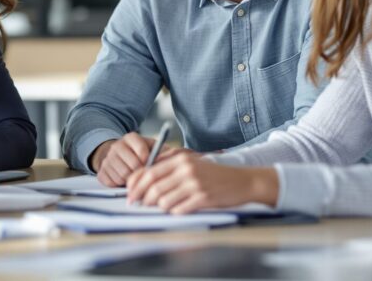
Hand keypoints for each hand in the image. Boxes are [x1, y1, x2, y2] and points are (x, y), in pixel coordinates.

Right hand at [90, 132, 184, 186]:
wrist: (115, 155)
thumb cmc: (139, 154)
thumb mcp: (152, 148)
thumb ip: (166, 151)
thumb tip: (186, 155)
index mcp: (131, 138)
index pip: (142, 151)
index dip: (149, 161)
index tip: (150, 164)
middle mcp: (117, 146)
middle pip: (133, 166)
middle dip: (141, 173)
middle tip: (144, 175)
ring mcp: (107, 159)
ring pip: (124, 175)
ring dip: (132, 180)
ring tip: (134, 177)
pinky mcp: (101, 171)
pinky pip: (113, 182)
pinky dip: (120, 184)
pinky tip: (124, 180)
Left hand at [125, 152, 277, 213]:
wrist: (243, 181)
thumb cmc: (214, 175)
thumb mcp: (191, 163)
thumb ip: (169, 168)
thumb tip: (143, 179)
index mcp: (180, 159)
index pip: (148, 172)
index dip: (135, 185)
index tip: (129, 194)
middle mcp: (186, 170)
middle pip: (153, 187)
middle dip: (142, 199)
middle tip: (138, 205)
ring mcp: (195, 184)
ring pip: (164, 201)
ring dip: (159, 207)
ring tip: (162, 207)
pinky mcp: (203, 198)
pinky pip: (179, 209)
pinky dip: (175, 212)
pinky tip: (179, 209)